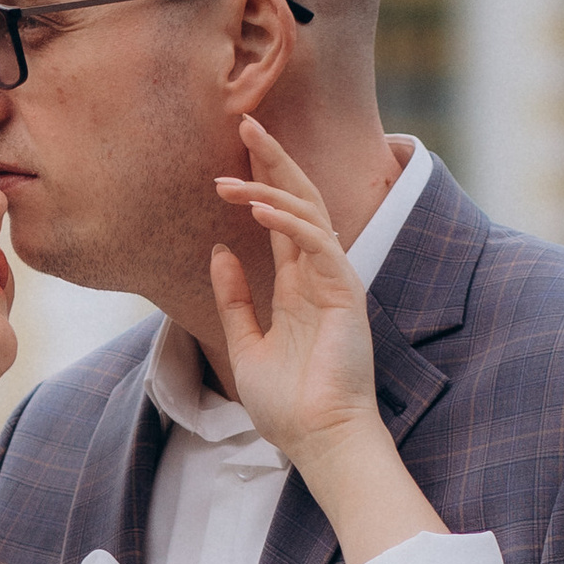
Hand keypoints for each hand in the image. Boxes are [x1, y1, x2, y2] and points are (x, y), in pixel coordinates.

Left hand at [210, 116, 378, 453]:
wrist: (318, 441)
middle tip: (245, 122)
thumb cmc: (288, 404)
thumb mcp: (246, 343)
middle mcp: (320, 274)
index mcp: (300, 284)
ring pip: (309, 212)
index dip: (261, 179)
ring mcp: (336, 280)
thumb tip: (218, 250)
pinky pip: (317, 243)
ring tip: (227, 177)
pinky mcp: (345, 293)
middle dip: (273, 160)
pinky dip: (288, 221)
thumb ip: (233, 297)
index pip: (282, 216)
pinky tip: (257, 208)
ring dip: (270, 186)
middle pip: (299, 199)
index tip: (234, 150)